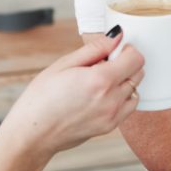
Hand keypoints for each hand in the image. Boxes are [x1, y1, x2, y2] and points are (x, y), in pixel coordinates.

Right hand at [2, 33, 144, 157]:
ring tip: (99, 82)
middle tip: (102, 64)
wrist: (32, 134)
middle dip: (126, 63)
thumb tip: (117, 36)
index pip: (136, 58)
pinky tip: (101, 95)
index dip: (126, 49)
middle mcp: (112, 99)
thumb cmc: (41, 98)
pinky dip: (122, 97)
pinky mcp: (110, 127)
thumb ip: (95, 48)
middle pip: (138, 73)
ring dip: (125, 81)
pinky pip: (128, 106)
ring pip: (135, 89)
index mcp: (101, 80)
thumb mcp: (64, 64)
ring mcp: (113, 115)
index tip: (113, 50)